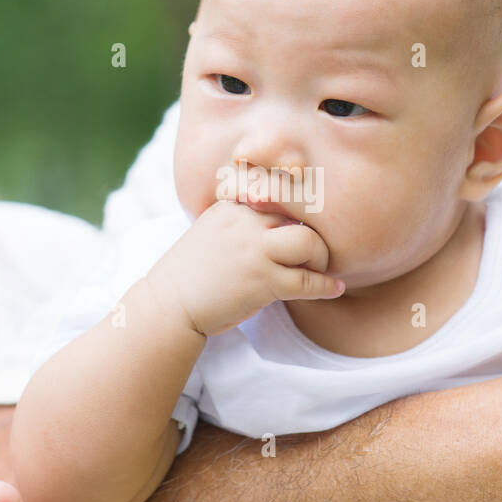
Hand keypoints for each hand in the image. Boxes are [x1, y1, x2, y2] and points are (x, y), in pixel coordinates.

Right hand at [145, 199, 344, 336]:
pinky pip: (306, 280)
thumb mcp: (213, 231)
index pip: (280, 195)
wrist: (168, 306)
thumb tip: (280, 221)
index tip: (310, 225)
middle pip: (300, 215)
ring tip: (321, 270)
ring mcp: (254, 251)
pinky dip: (325, 286)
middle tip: (317, 254)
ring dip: (322, 258)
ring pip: (309, 243)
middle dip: (315, 235)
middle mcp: (245, 222)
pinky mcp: (261, 281)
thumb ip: (243, 221)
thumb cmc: (191, 274)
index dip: (300, 211)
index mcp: (234, 206)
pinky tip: (333, 289)